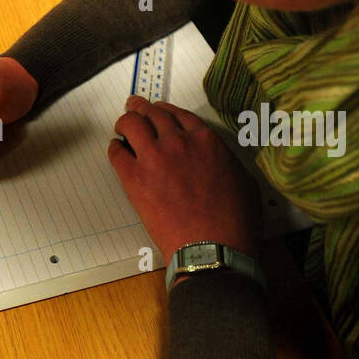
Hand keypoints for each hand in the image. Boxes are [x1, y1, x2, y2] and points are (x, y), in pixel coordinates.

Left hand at [109, 97, 261, 266]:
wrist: (212, 249)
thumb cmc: (235, 222)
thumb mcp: (243, 180)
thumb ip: (225, 161)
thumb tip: (217, 159)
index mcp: (205, 140)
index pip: (178, 114)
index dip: (165, 110)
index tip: (158, 111)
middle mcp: (178, 141)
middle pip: (152, 114)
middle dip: (142, 109)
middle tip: (134, 108)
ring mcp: (153, 157)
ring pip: (131, 124)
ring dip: (125, 122)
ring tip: (122, 127)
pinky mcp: (134, 178)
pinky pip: (116, 153)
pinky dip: (115, 148)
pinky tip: (116, 150)